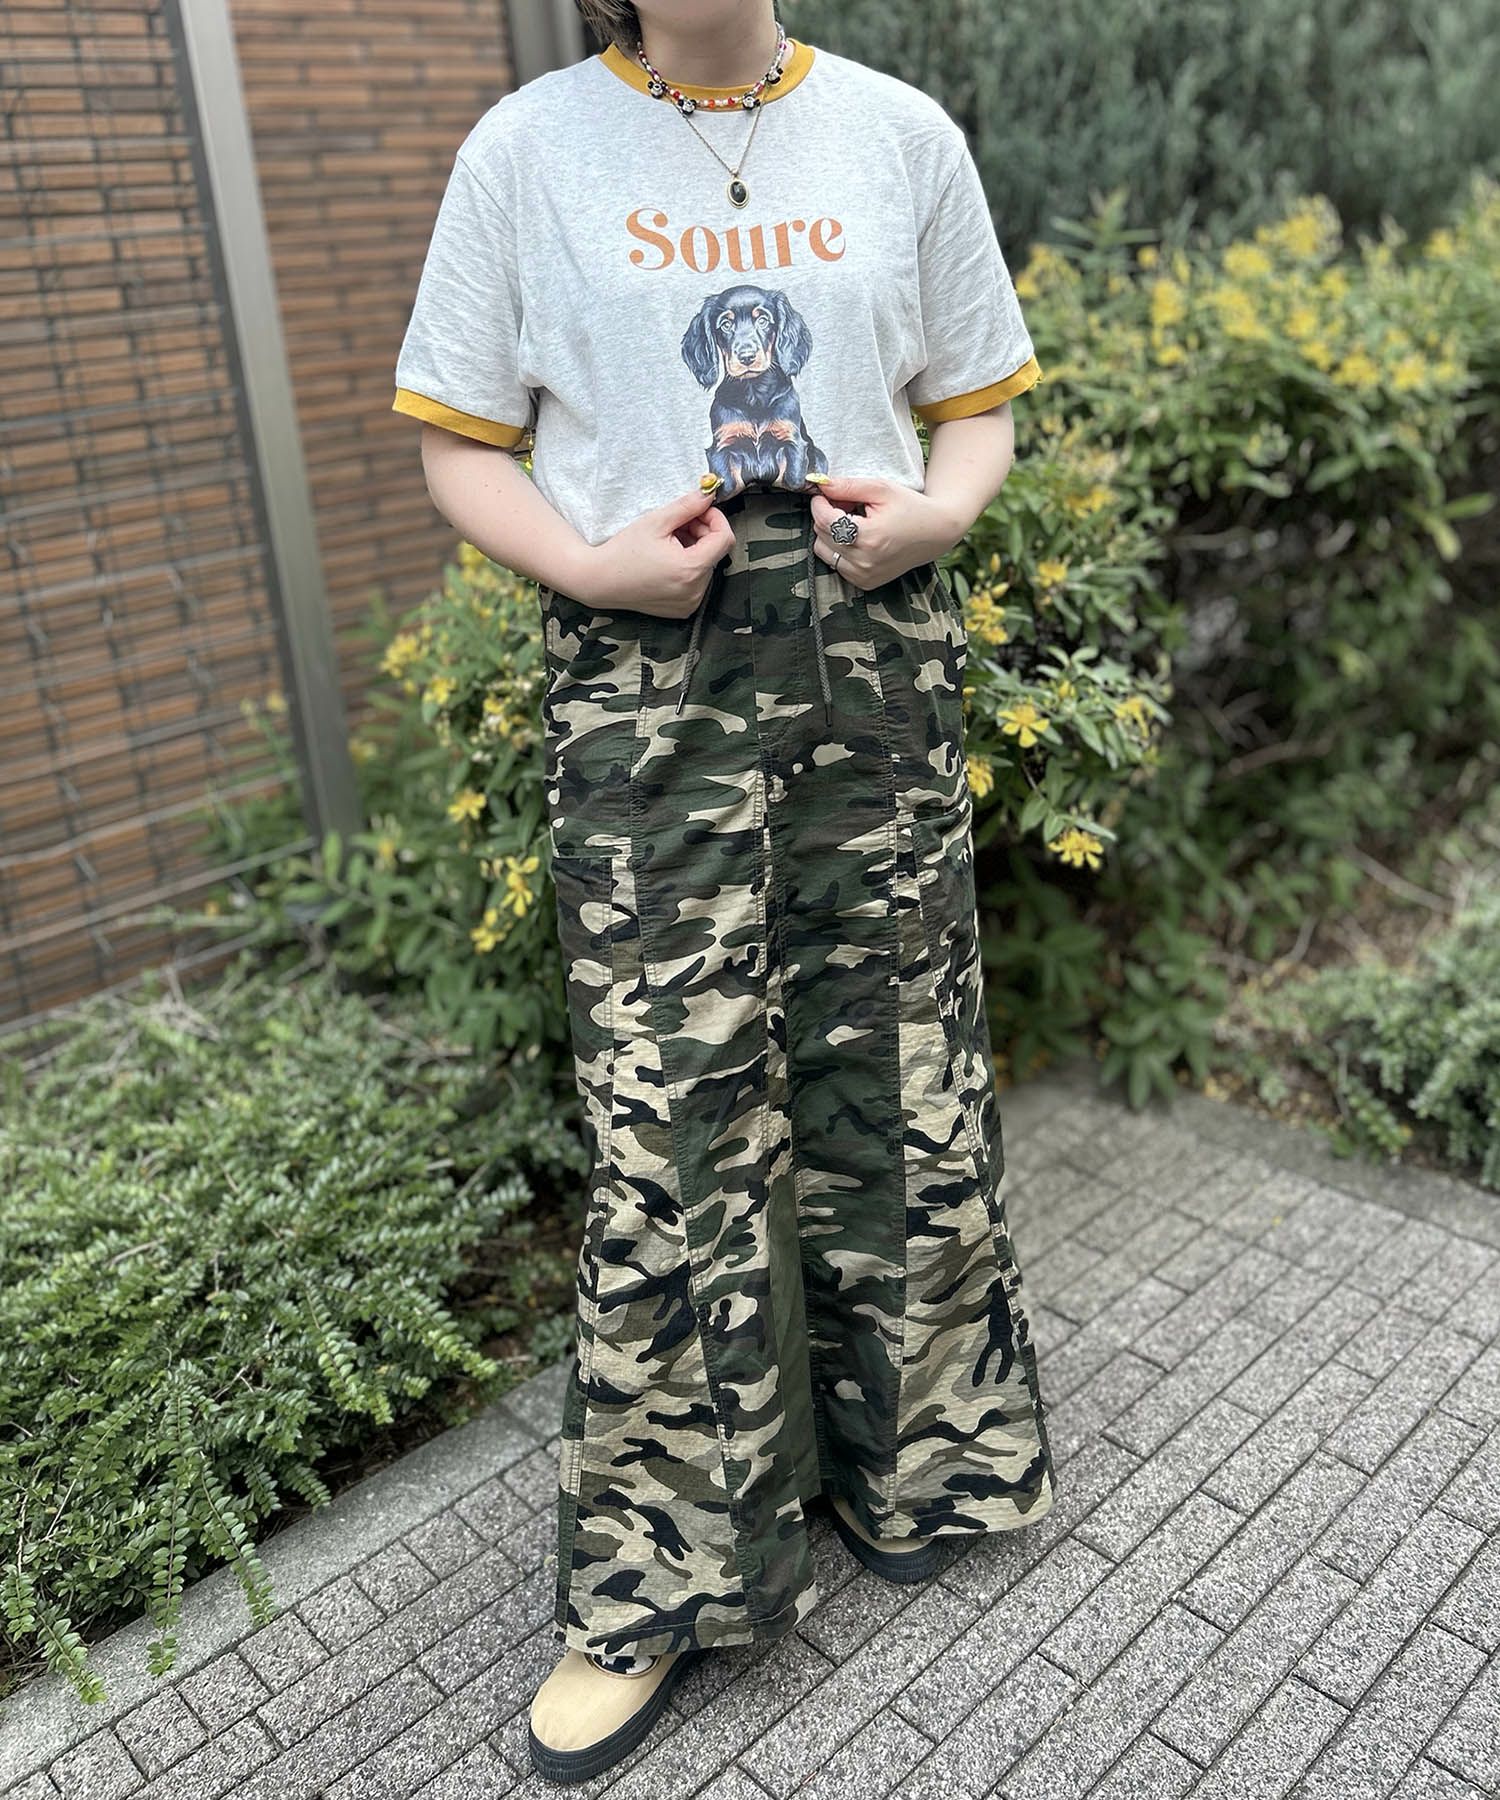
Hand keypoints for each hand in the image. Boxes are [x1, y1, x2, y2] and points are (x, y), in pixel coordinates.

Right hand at [575, 486, 736, 615]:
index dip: (716, 519)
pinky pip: (696, 582)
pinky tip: (667, 559)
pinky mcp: (683, 609)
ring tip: (668, 541)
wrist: (600, 580)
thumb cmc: (623, 551)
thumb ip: (688, 506)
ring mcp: (690, 603)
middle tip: (678, 523)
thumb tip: (710, 493)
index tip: (700, 510)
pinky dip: (687, 567)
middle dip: (701, 533)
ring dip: (694, 549)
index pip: (725, 539)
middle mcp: (695, 591)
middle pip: (714, 552)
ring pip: (706, 566)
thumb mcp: (657, 521)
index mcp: (690, 569)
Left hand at [808, 475, 962, 590]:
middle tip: (847, 505)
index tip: (825, 494)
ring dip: (831, 534)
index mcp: (869, 537)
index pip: (824, 520)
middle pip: (821, 534)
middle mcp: (864, 562)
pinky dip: (840, 550)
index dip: (819, 503)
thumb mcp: (881, 489)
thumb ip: (848, 486)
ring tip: (852, 523)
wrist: (935, 533)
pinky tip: (858, 539)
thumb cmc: (910, 507)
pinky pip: (836, 564)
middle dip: (828, 516)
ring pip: (824, 551)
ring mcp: (864, 576)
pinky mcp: (865, 583)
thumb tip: (819, 484)